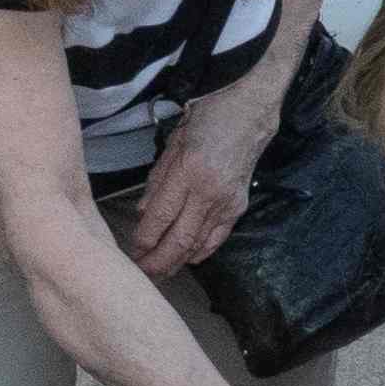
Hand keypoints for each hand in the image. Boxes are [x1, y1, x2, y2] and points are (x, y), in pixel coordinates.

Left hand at [130, 82, 277, 277]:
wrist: (252, 113)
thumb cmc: (211, 118)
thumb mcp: (175, 141)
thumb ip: (158, 179)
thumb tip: (143, 212)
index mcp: (190, 171)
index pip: (161, 216)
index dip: (144, 238)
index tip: (132, 250)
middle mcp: (209, 191)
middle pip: (179, 239)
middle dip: (157, 261)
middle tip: (140, 272)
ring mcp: (226, 202)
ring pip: (197, 245)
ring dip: (176, 262)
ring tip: (159, 272)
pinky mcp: (238, 207)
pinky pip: (216, 239)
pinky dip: (200, 253)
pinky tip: (186, 260)